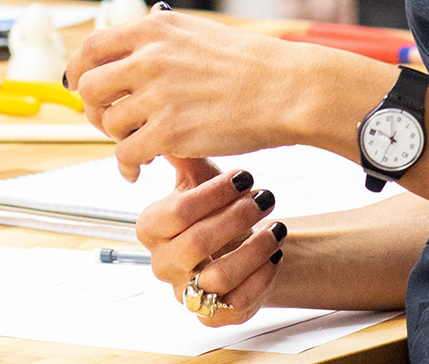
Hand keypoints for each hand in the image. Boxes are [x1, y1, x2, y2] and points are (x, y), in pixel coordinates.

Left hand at [69, 8, 324, 179]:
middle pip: (90, 87)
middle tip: (108, 122)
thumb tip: (126, 48)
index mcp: (154, 29)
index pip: (92, 47)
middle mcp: (149, 57)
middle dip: (93, 109)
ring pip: (109, 123)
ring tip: (138, 145)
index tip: (80, 87)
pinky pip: (127, 154)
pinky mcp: (170, 132)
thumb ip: (159, 39)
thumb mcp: (197, 32)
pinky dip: (128, 166)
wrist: (286, 88)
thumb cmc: (251, 64)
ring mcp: (158, 95)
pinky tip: (141, 169)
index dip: (79, 72)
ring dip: (118, 138)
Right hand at [135, 156, 285, 326]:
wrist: (234, 247)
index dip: (214, 194)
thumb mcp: (197, 176)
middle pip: (196, 243)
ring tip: (277, 227)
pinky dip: (261, 277)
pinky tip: (275, 254)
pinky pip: (236, 303)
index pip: (177, 212)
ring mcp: (186, 294)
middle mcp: (163, 264)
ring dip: (253, 249)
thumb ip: (182, 148)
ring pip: (218, 277)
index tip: (245, 176)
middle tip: (265, 198)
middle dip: (236, 217)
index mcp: (151, 228)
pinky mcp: (213, 316)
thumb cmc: (213, 208)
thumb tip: (170, 111)